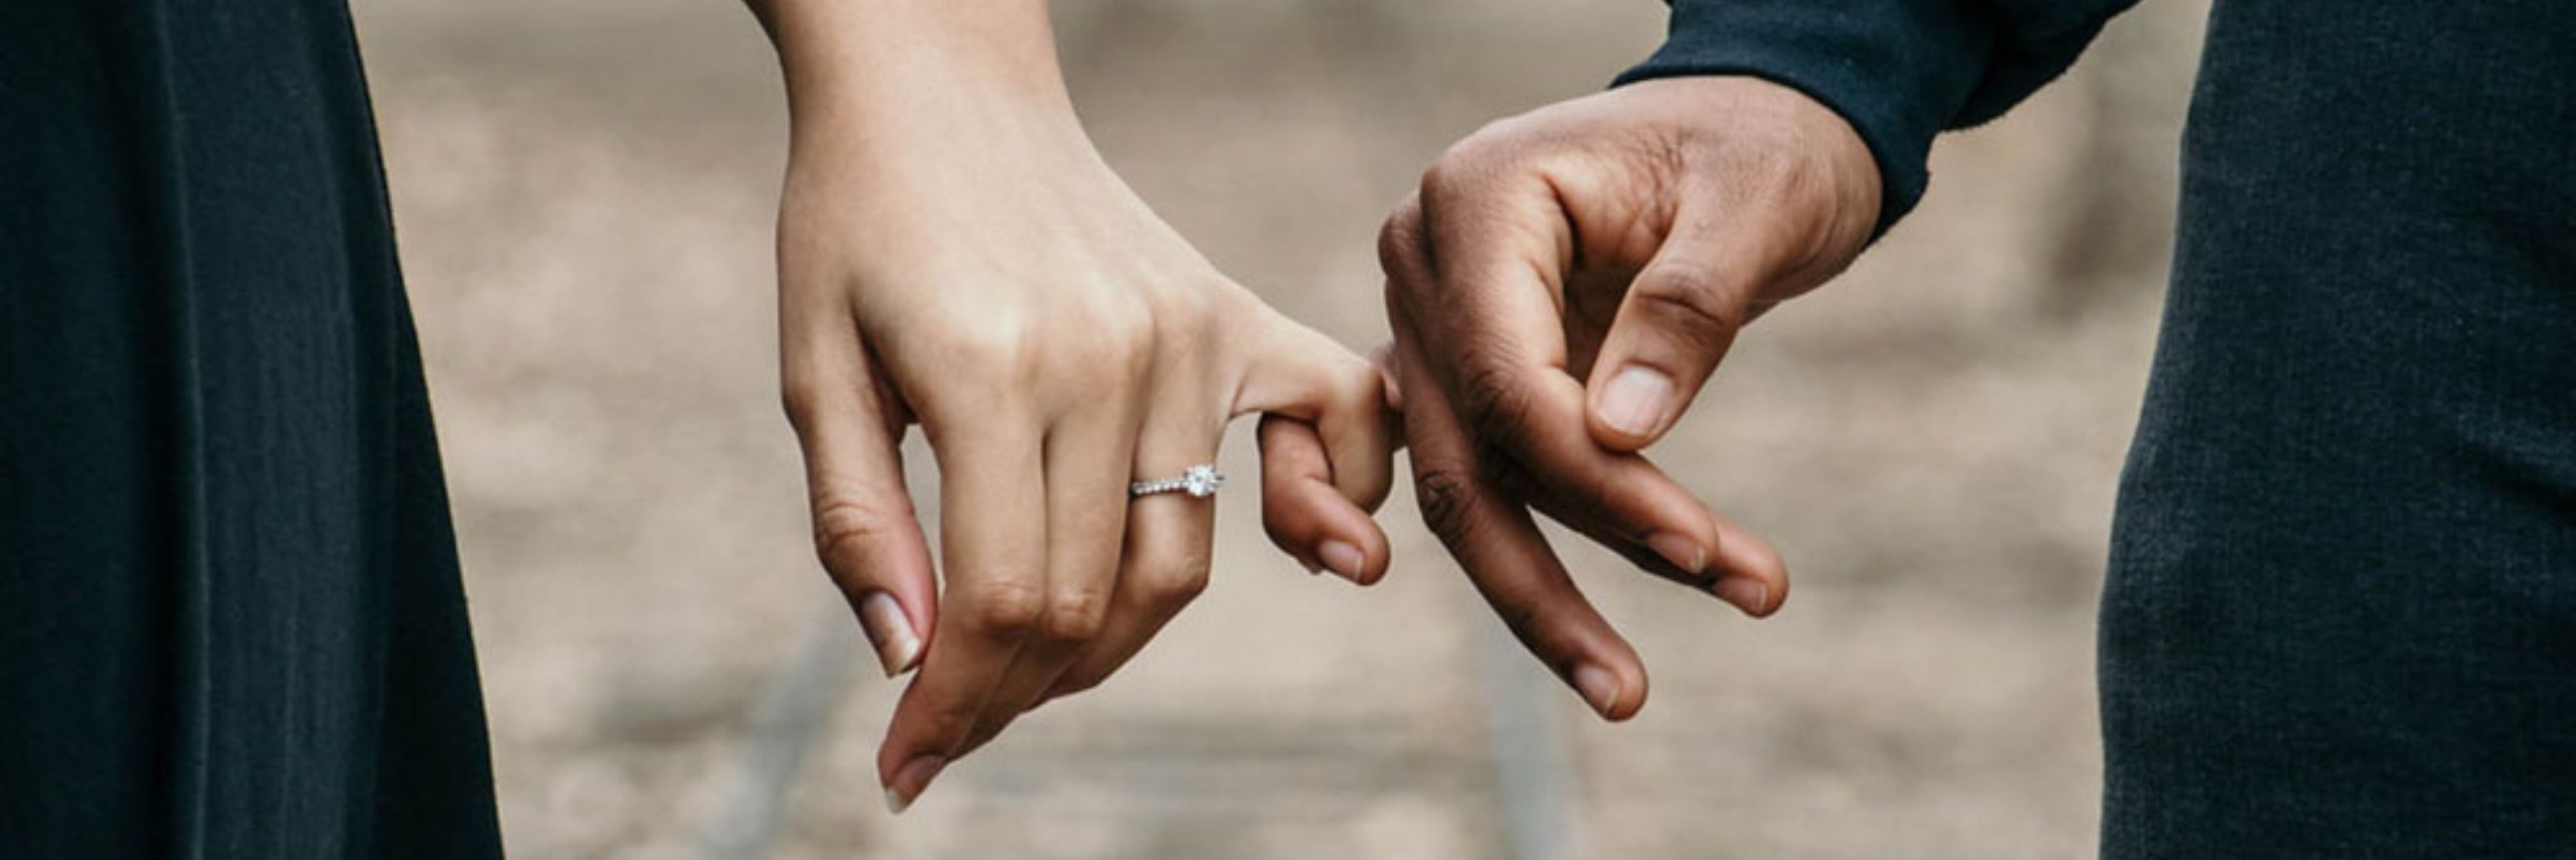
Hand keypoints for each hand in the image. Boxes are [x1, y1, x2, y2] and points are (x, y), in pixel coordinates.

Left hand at [755, 0, 1395, 809]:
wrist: (939, 86)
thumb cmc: (859, 222)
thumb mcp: (814, 367)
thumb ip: (858, 520)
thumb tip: (909, 661)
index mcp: (989, 369)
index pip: (1004, 601)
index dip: (955, 706)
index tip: (907, 765)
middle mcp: (1110, 356)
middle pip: (1092, 600)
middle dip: (1016, 691)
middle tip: (954, 717)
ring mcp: (1187, 334)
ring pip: (1179, 558)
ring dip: (1110, 640)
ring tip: (1036, 658)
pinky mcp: (1231, 313)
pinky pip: (1332, 422)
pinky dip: (1331, 500)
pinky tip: (1311, 551)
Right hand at [1379, 76, 1879, 718]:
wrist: (1751, 123)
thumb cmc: (1759, 144)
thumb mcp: (1754, 203)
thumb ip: (1686, 309)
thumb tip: (1619, 436)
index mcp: (1476, 201)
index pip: (1509, 378)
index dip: (1596, 479)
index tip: (1700, 547)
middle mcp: (1424, 263)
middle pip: (1466, 454)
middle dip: (1552, 577)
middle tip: (1632, 690)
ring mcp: (1429, 321)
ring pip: (1463, 487)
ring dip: (1543, 590)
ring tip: (1629, 686)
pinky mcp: (1461, 369)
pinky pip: (1454, 472)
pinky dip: (1494, 547)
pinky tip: (1531, 634)